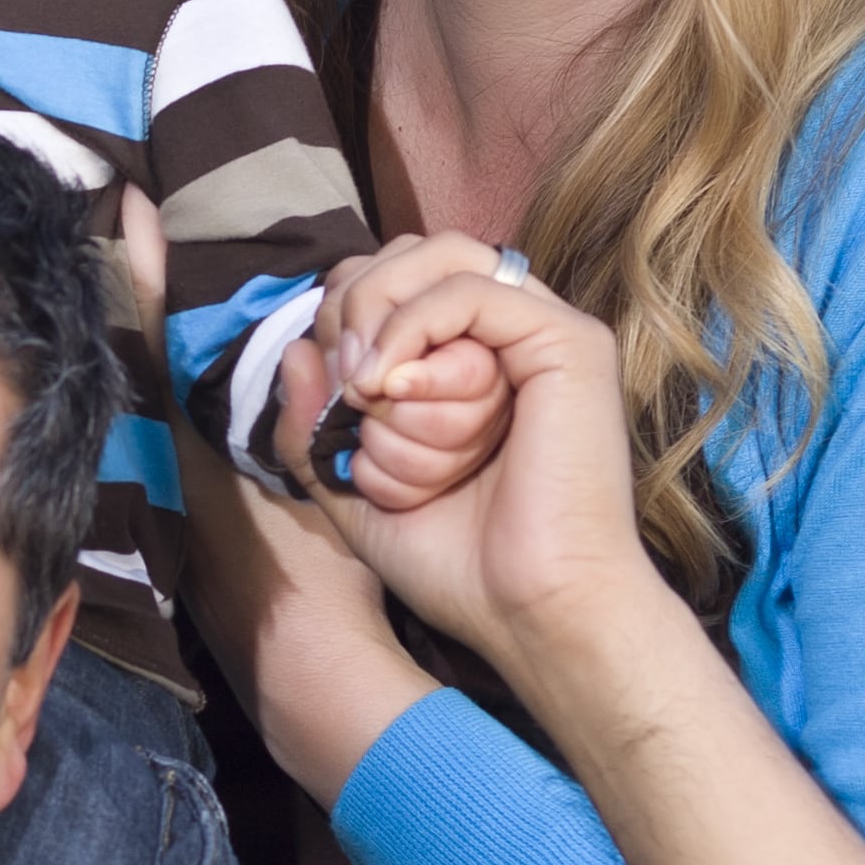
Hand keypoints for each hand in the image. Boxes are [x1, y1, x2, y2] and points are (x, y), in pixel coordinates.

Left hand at [265, 242, 677, 691]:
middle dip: (354, 308)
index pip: (385, 280)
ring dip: (382, 323)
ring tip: (370, 392)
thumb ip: (308, 424)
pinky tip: (391, 388)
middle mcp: (506, 336)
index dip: (340, 317)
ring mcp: (543, 332)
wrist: (529, 612)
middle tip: (348, 387)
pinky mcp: (570, 344)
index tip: (332, 393)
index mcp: (465, 360)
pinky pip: (471, 290)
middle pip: (407, 252)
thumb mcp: (351, 490)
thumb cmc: (456, 562)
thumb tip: (295, 349)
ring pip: (439, 257)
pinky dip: (413, 328)